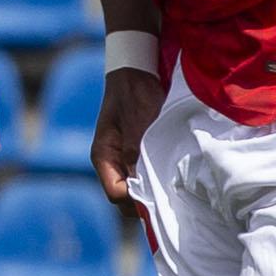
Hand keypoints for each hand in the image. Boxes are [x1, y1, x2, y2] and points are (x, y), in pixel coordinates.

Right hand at [90, 63, 163, 208]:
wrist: (138, 73)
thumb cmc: (133, 93)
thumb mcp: (136, 121)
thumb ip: (134, 150)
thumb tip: (138, 180)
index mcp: (103, 156)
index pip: (114, 193)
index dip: (134, 198)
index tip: (156, 193)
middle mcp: (112, 163)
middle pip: (124, 199)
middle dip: (143, 201)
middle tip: (168, 196)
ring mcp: (125, 161)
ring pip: (136, 191)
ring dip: (151, 192)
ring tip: (172, 188)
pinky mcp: (139, 157)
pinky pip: (145, 179)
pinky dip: (157, 182)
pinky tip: (172, 178)